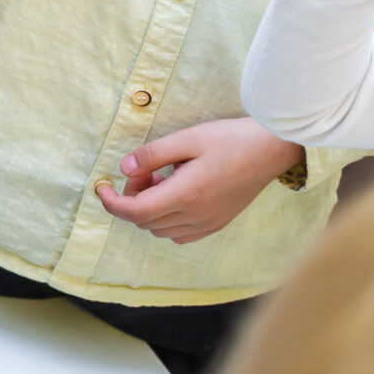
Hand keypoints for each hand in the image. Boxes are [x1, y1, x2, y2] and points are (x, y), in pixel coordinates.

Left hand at [96, 117, 303, 245]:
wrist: (271, 149)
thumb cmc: (230, 139)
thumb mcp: (187, 139)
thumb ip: (153, 155)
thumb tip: (123, 168)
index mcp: (187, 195)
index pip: (136, 212)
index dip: (112, 202)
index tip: (102, 186)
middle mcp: (196, 216)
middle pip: (145, 221)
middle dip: (132, 197)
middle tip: (143, 170)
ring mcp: (208, 224)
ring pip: (160, 230)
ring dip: (149, 208)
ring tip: (161, 178)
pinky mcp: (217, 224)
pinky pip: (179, 234)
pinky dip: (166, 220)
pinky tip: (175, 193)